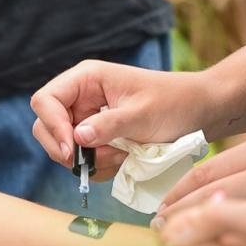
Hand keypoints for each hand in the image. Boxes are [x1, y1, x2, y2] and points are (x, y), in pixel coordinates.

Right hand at [31, 60, 214, 177]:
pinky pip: (84, 160)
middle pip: (46, 126)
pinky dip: (101, 166)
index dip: (51, 125)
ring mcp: (87, 119)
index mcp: (86, 79)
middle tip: (90, 163)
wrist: (199, 112)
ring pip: (65, 148)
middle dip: (67, 149)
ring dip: (90, 160)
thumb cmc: (174, 103)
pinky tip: (125, 159)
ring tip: (122, 155)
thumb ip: (108, 125)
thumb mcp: (142, 114)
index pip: (45, 100)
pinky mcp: (97, 138)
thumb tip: (77, 138)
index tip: (71, 151)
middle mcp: (80, 98)